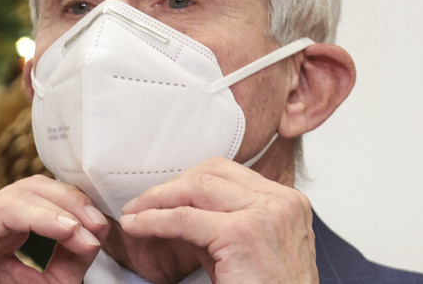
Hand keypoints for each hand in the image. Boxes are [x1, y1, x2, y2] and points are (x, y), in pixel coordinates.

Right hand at [0, 175, 108, 283]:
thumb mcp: (55, 279)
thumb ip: (74, 252)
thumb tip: (99, 225)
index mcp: (5, 228)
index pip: (45, 196)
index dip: (76, 204)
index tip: (102, 227)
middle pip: (35, 187)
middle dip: (72, 202)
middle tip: (98, 225)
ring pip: (23, 192)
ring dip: (61, 210)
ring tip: (82, 233)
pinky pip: (7, 209)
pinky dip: (41, 216)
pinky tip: (65, 229)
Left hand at [119, 157, 317, 283]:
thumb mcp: (245, 251)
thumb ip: (218, 224)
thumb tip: (175, 210)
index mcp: (287, 202)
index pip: (229, 173)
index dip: (189, 181)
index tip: (162, 198)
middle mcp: (280, 201)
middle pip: (212, 172)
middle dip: (171, 186)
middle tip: (141, 204)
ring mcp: (263, 214)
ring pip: (196, 187)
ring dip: (157, 199)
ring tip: (134, 213)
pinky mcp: (242, 234)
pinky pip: (185, 218)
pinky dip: (154, 220)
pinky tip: (138, 226)